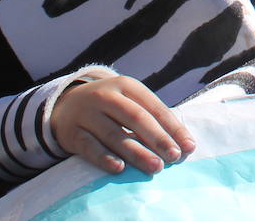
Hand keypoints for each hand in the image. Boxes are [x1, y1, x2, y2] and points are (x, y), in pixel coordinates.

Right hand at [51, 76, 194, 175]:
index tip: (188, 147)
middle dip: (158, 138)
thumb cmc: (110, 107)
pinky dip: (105, 158)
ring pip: (114, 134)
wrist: (66, 105)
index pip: (154, 107)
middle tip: (175, 157)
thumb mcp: (129, 102)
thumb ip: (153, 119)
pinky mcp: (72, 133)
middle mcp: (107, 96)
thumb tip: (183, 144)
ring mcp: (87, 114)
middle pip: (136, 118)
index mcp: (127, 86)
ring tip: (155, 166)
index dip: (173, 127)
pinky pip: (89, 147)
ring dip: (137, 152)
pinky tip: (119, 168)